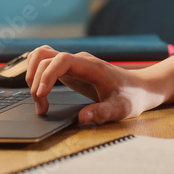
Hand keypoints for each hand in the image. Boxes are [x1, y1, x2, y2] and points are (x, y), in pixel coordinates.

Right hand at [25, 46, 164, 124]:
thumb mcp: (121, 109)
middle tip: (42, 108)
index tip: (40, 94)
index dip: (47, 75)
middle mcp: (80, 60)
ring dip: (32, 75)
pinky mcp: (69, 68)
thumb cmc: (132, 97)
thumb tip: (83, 118)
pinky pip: (45, 61)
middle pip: (46, 57)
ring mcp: (73, 62)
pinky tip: (39, 91)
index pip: (62, 60)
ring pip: (41, 55)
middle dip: (36, 82)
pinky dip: (36, 73)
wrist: (140, 87)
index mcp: (92, 66)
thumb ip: (103, 113)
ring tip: (39, 99)